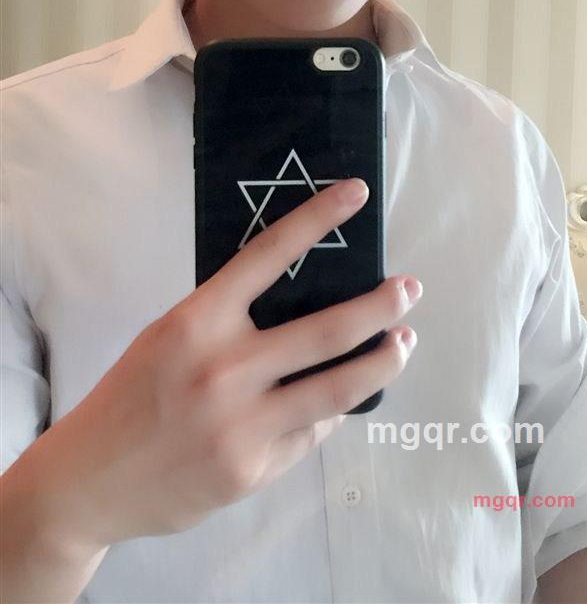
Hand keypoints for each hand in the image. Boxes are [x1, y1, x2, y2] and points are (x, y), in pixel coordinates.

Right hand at [25, 178, 420, 551]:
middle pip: (327, 329)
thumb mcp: (170, 338)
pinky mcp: (253, 469)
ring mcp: (242, 424)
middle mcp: (224, 367)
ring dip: (384, 359)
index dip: (317, 219)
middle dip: (380, 306)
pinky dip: (335, 409)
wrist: (89, 481)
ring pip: (339, 387)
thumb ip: (229, 320)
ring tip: (406, 341)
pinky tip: (347, 396)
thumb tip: (305, 303)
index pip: (268, 255)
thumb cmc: (134, 395)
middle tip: (410, 289)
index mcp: (197, 321)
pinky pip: (313, 431)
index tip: (355, 193)